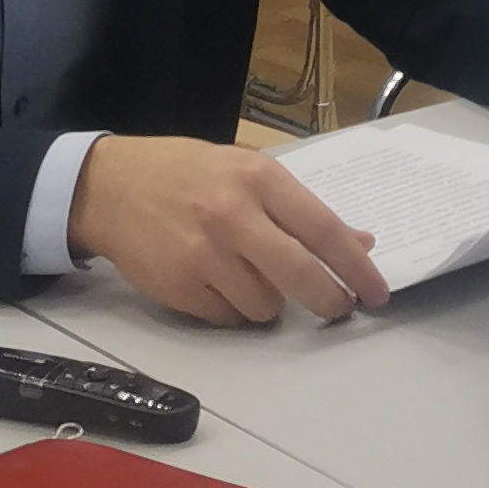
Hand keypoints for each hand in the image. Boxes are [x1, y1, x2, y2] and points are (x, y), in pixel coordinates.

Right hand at [68, 134, 385, 326]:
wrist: (111, 186)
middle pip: (301, 276)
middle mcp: (233, 216)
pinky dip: (233, 308)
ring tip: (250, 274)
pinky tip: (219, 281)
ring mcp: (204, 255)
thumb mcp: (246, 170)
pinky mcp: (180, 288)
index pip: (323, 229)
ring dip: (269, 300)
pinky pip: (228, 317)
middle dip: (330, 301)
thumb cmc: (187, 173)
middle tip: (339, 308)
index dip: (356, 266)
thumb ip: (299, 208)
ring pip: (264, 306)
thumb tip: (358, 242)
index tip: (377, 291)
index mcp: (259, 178)